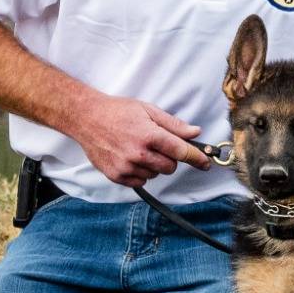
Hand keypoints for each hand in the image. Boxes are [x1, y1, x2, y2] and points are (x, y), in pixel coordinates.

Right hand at [74, 91, 210, 185]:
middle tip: (159, 145)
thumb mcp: (148, 110)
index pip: (181, 151)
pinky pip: (140, 182)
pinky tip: (131, 158)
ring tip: (140, 148)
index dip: (197, 157)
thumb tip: (194, 133)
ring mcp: (126, 167)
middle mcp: (139, 154)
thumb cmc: (118, 111)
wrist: (87, 118)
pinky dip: (141, 173)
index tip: (206, 163)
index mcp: (149, 135)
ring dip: (154, 165)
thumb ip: (173, 124)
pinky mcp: (116, 176)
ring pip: (155, 175)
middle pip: (170, 167)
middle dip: (170, 158)